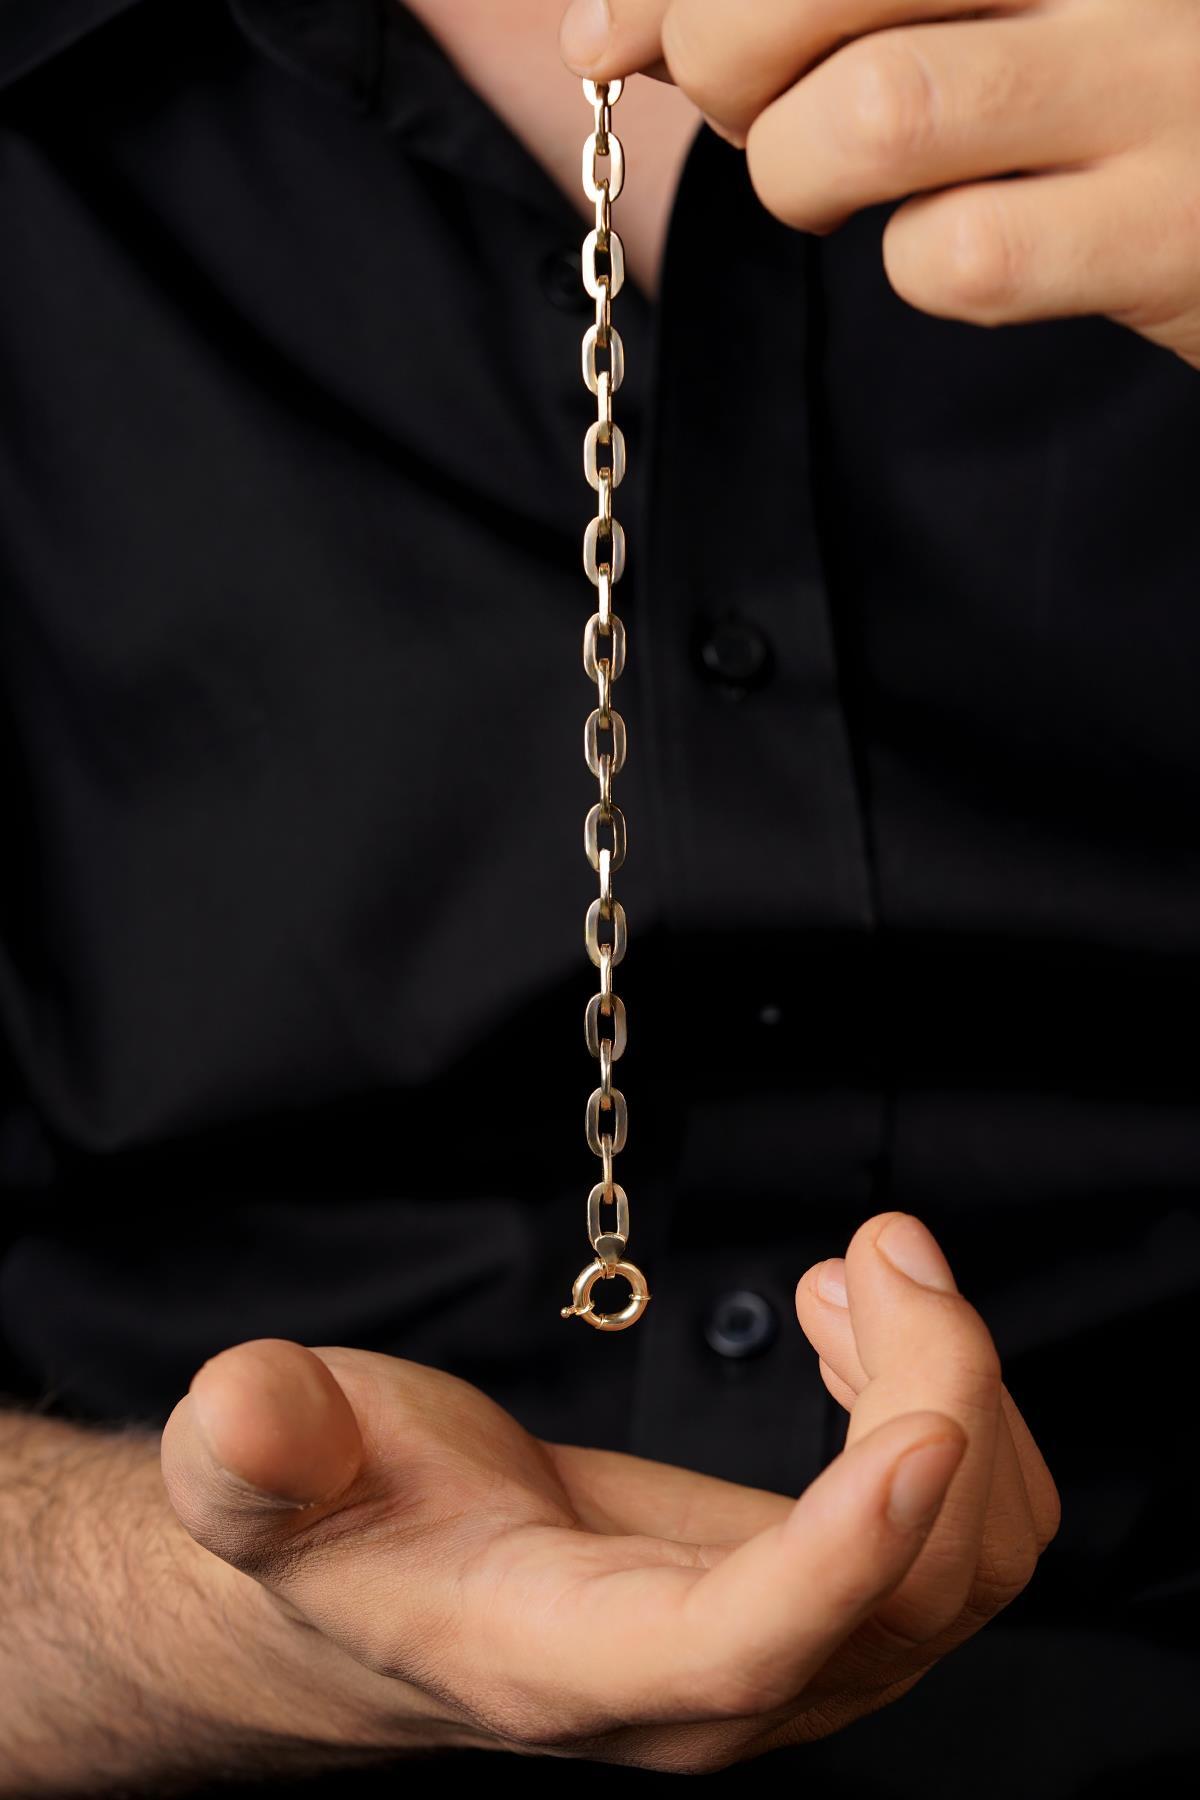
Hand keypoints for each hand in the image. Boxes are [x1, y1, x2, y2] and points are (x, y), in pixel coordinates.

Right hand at [160, 1210, 1056, 1770]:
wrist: (378, 1579)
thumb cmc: (338, 1522)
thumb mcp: (270, 1473)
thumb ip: (262, 1449)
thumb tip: (244, 1404)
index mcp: (569, 1662)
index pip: (743, 1645)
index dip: (849, 1553)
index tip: (922, 1425)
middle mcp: (704, 1691)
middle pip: (913, 1595)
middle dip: (943, 1401)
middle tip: (882, 1246)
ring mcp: (782, 1658)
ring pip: (967, 1564)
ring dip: (958, 1395)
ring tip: (865, 1267)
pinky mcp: (820, 1603)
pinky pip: (953, 1532)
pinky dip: (947, 1412)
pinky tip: (858, 1320)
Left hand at [559, 0, 1199, 369]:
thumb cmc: (1112, 74)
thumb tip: (613, 21)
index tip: (609, 33)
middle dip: (721, 63)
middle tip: (747, 116)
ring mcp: (1152, 79)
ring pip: (871, 115)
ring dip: (806, 172)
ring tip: (843, 186)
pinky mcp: (1164, 230)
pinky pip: (960, 258)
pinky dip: (921, 268)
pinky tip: (969, 244)